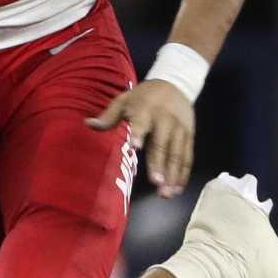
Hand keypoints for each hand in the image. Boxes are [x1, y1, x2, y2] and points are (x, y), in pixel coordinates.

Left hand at [86, 78, 194, 196]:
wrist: (176, 83)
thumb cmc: (144, 95)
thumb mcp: (125, 100)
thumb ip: (109, 116)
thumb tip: (88, 124)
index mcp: (146, 109)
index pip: (142, 123)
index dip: (139, 134)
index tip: (135, 148)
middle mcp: (165, 119)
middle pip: (162, 144)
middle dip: (159, 164)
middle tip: (156, 183)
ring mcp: (179, 128)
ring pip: (177, 154)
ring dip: (173, 175)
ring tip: (166, 193)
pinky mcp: (189, 135)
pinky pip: (187, 156)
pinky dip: (183, 173)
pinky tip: (177, 188)